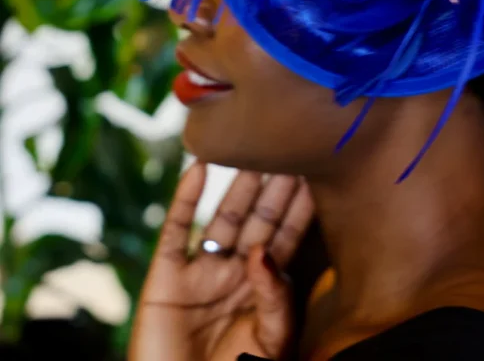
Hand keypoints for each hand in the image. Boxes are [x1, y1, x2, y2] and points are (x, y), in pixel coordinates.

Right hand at [128, 162, 314, 360]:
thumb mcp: (270, 343)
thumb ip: (275, 298)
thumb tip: (262, 252)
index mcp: (263, 288)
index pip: (287, 236)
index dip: (300, 205)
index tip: (315, 168)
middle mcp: (234, 272)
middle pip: (258, 218)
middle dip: (274, 184)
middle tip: (289, 143)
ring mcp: (201, 271)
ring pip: (223, 217)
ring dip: (237, 183)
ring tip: (251, 147)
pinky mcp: (166, 277)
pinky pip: (176, 230)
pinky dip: (185, 198)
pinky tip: (197, 168)